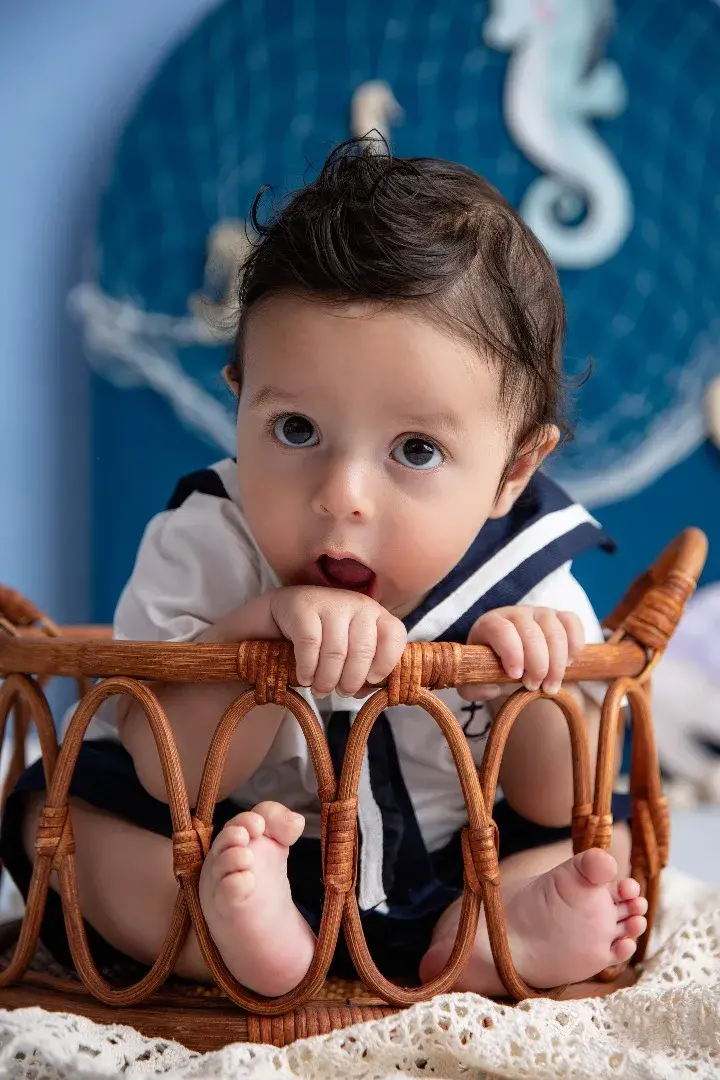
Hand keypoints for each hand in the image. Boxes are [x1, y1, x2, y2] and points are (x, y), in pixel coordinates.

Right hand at [269, 587, 406, 697]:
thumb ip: (363, 668)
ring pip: (336, 652)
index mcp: (376, 614)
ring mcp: (331, 603)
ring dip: (327, 680)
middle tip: (341, 692)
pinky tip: (304, 678)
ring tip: (320, 690)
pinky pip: (310, 645)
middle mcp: (358, 604)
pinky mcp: (304, 607)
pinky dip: (308, 669)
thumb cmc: (324, 636)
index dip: (386, 663)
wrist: (284, 613)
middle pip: (363, 650)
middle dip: (352, 680)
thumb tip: (365, 691)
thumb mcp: (349, 647)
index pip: (394, 635)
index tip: (371, 680)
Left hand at [460, 606, 583, 701]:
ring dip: (557, 663)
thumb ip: (473, 689)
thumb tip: (491, 687)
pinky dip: (575, 645)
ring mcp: (540, 612)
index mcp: (490, 624)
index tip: (515, 675)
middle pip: (531, 632)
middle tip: (535, 687)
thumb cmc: (492, 670)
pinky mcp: (560, 617)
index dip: (511, 652)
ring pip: (554, 630)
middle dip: (537, 664)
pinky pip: (573, 623)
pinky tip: (568, 664)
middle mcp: (515, 613)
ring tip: (551, 687)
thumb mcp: (476, 681)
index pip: (501, 630)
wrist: (514, 663)